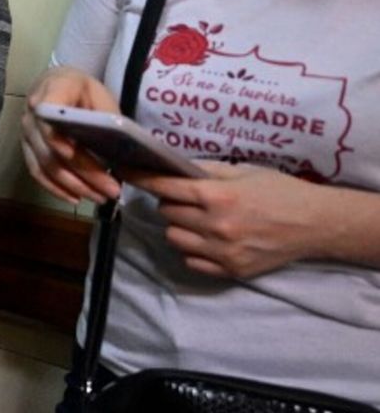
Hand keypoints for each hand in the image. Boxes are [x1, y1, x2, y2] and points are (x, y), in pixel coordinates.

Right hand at [21, 65, 123, 204]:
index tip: (72, 154)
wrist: (59, 85)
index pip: (47, 114)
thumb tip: (119, 149)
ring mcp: (26, 132)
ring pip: (45, 164)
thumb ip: (105, 118)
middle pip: (52, 148)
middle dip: (83, 173)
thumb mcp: (101, 96)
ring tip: (100, 197)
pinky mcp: (26, 148)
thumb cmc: (85, 92)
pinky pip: (36, 172)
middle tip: (111, 190)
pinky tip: (75, 198)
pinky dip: (55, 188)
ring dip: (73, 185)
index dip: (56, 135)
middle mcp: (31, 113)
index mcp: (52, 90)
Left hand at [135, 162, 322, 279]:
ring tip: (195, 218)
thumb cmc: (279, 190)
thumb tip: (171, 168)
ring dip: (177, 226)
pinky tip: (205, 238)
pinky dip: (192, 249)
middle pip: (167, 213)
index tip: (124, 171)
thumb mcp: (242, 171)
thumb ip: (204, 172)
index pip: (165, 188)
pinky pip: (192, 261)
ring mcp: (223, 252)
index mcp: (218, 196)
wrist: (315, 224)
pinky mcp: (232, 270)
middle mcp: (216, 226)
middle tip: (183, 197)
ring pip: (174, 238)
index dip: (141, 178)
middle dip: (169, 202)